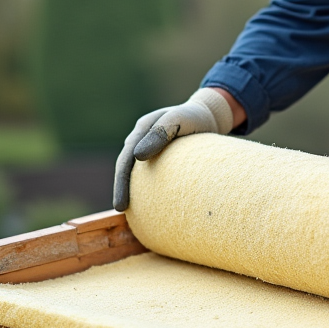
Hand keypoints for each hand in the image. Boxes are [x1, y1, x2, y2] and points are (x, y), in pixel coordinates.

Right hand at [112, 88, 235, 210]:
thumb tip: (138, 156)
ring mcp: (150, 147)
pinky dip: (147, 187)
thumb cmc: (194, 116)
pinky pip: (150, 173)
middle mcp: (142, 139)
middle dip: (122, 188)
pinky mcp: (161, 156)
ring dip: (133, 189)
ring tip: (132, 212)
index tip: (121, 203)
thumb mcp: (178, 119)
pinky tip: (151, 204)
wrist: (208, 116)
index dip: (121, 181)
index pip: (125, 158)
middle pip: (126, 167)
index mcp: (142, 129)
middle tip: (121, 208)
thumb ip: (160, 133)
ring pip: (136, 171)